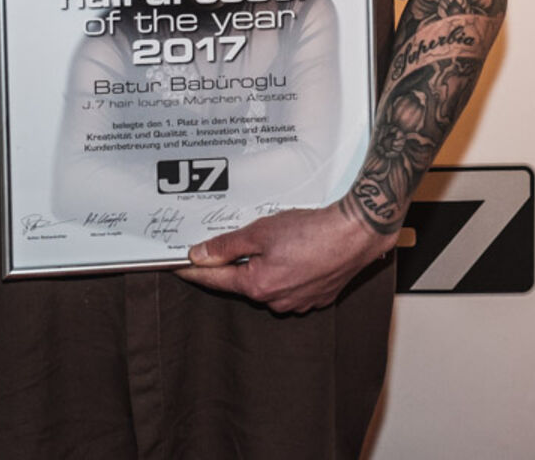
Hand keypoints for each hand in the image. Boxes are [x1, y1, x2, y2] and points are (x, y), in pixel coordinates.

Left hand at [175, 202, 397, 313]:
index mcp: (258, 285)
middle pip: (244, 281)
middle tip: (245, 239)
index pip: (216, 280)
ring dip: (268, 266)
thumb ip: (227, 245)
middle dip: (240, 262)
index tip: (179, 268)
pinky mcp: (318, 297)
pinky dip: (290, 271)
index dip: (195, 271)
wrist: (355, 233)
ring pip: (270, 283)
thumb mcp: (261, 231)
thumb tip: (200, 255)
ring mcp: (299, 302)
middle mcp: (276, 301)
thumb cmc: (312, 231)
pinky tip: (299, 253)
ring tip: (283, 241)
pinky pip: (293, 286)